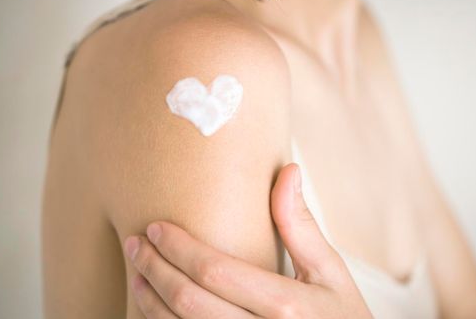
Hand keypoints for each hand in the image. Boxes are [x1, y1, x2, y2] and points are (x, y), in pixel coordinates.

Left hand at [124, 163, 372, 317]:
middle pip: (188, 302)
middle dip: (154, 270)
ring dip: (150, 303)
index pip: (215, 271)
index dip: (178, 248)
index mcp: (285, 306)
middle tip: (134, 244)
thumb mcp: (330, 272)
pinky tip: (154, 309)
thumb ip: (302, 226)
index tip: (155, 228)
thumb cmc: (341, 317)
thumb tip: (288, 171)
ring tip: (137, 274)